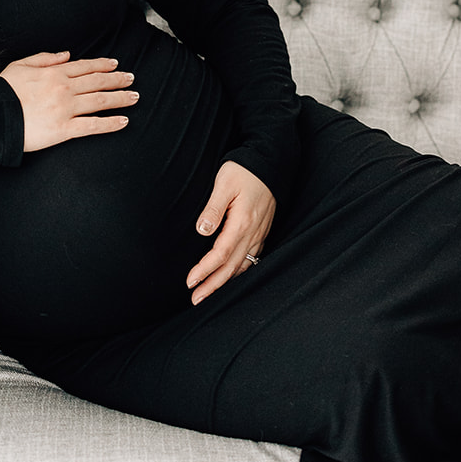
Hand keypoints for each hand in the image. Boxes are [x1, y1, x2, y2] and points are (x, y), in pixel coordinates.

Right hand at [0, 51, 137, 151]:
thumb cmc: (4, 91)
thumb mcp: (21, 65)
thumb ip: (45, 58)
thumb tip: (66, 55)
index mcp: (54, 72)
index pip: (85, 67)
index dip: (102, 65)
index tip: (115, 64)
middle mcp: (64, 88)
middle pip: (97, 82)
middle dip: (117, 79)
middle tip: (132, 79)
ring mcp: (66, 108)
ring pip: (100, 101)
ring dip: (120, 98)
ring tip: (134, 97)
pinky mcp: (64, 129)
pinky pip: (92, 126)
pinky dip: (110, 123)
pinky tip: (123, 122)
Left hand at [186, 161, 274, 304]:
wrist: (270, 162)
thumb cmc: (244, 170)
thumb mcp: (224, 184)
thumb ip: (213, 209)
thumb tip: (202, 231)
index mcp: (242, 223)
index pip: (221, 254)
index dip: (205, 270)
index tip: (190, 281)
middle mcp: (253, 233)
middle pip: (232, 267)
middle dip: (213, 285)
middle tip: (196, 299)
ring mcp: (259, 233)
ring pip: (243, 266)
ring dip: (225, 282)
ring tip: (209, 292)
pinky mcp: (262, 230)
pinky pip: (252, 258)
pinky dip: (239, 271)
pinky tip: (231, 275)